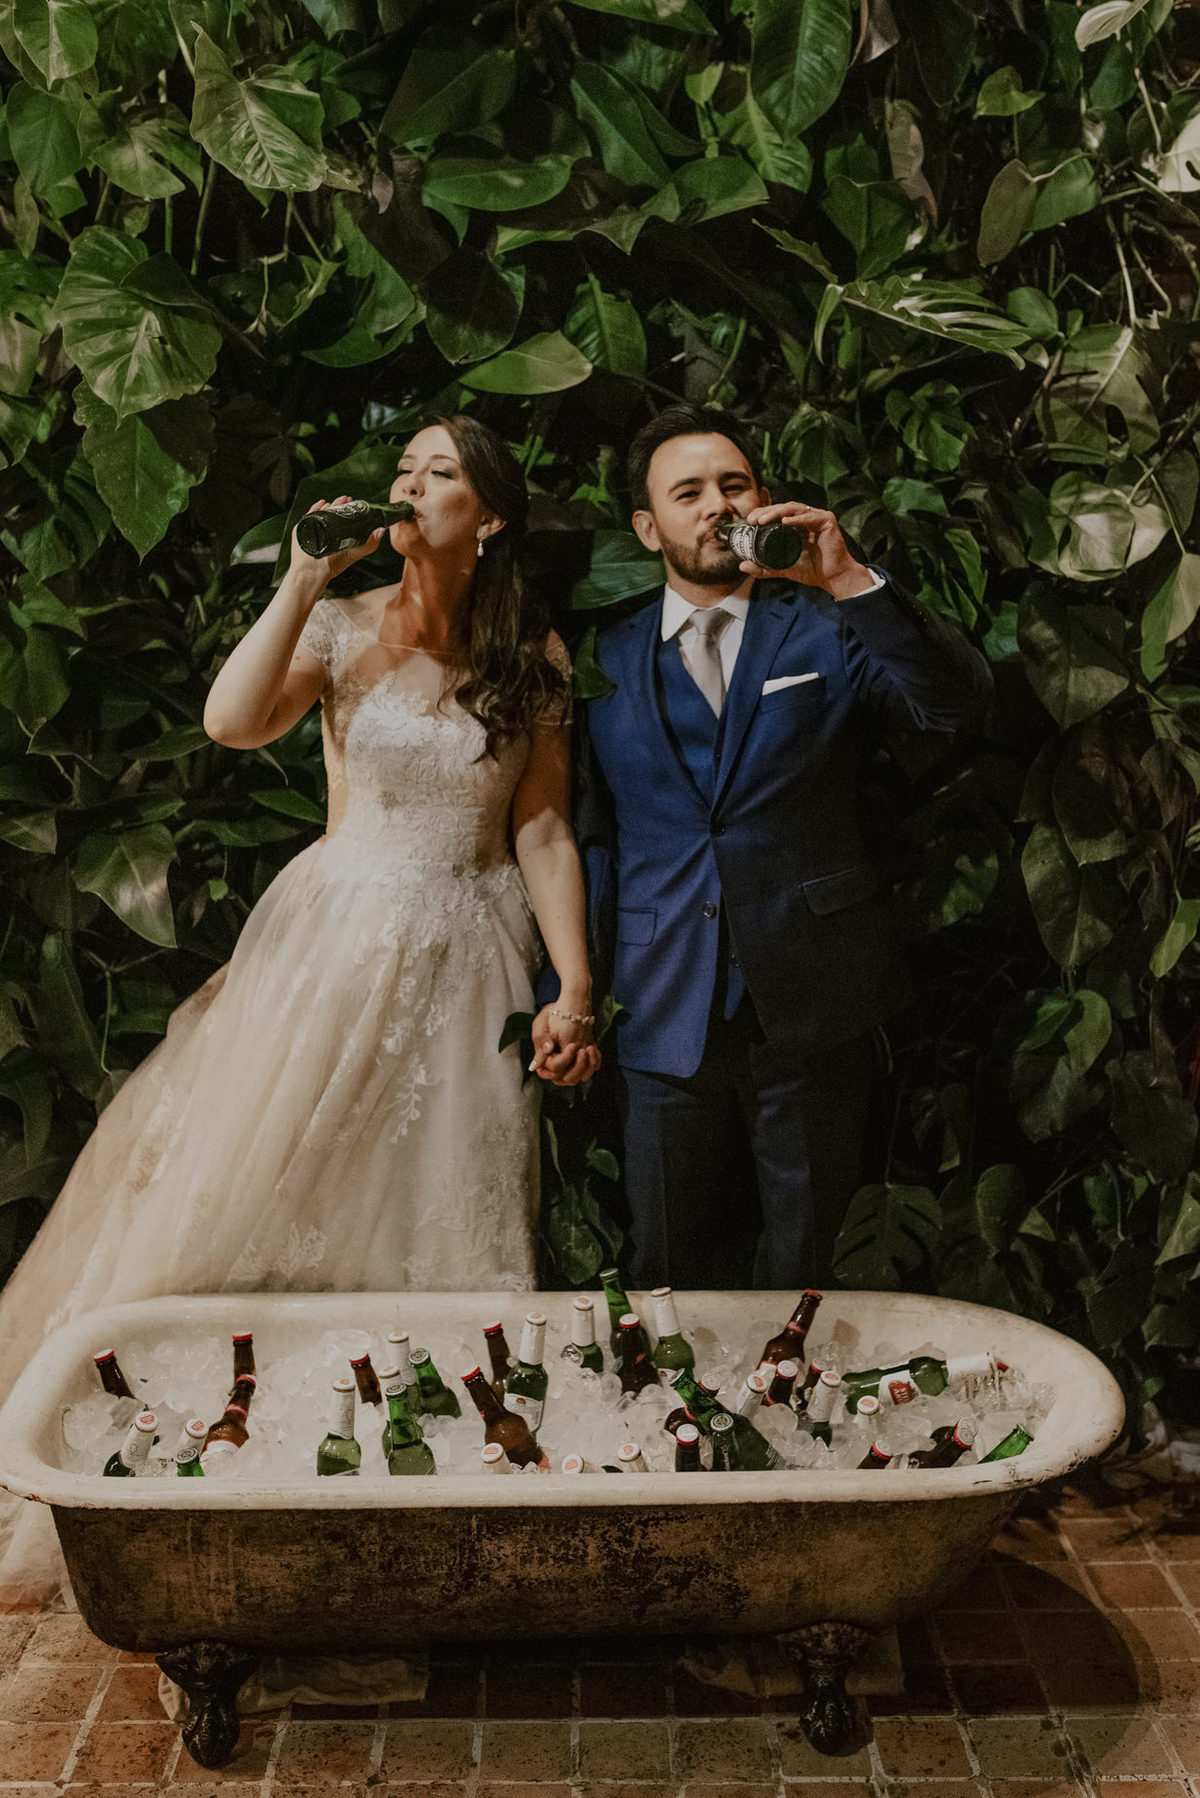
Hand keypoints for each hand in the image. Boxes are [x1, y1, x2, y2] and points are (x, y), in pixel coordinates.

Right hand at [289, 494, 387, 586]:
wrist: (316, 569)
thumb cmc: (336, 562)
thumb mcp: (360, 549)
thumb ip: (372, 541)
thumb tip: (383, 528)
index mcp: (337, 536)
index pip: (342, 518)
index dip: (347, 508)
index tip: (352, 500)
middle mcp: (326, 533)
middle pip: (332, 513)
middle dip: (340, 504)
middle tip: (347, 498)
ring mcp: (314, 530)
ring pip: (322, 512)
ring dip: (330, 505)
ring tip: (336, 500)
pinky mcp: (303, 529)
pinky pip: (309, 515)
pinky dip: (315, 507)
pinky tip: (323, 503)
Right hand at [528, 1004, 600, 1087]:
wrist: (567, 1006)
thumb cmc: (551, 1014)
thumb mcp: (541, 1026)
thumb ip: (540, 1044)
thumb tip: (534, 1066)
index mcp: (545, 1059)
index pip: (554, 1071)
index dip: (563, 1062)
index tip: (572, 1046)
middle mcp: (559, 1064)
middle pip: (568, 1079)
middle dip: (578, 1067)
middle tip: (582, 1050)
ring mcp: (572, 1063)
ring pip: (582, 1077)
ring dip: (589, 1065)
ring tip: (590, 1048)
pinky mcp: (583, 1059)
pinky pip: (592, 1068)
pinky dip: (595, 1061)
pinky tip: (593, 1047)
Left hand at [738, 501, 873, 600]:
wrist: (833, 578)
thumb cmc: (812, 571)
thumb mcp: (783, 569)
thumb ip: (764, 568)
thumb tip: (742, 566)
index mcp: (796, 526)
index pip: (777, 513)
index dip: (762, 513)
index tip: (749, 521)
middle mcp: (806, 518)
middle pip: (783, 508)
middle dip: (766, 511)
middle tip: (753, 520)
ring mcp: (817, 518)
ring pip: (794, 508)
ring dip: (777, 512)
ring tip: (763, 520)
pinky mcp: (827, 521)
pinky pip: (810, 517)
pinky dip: (797, 518)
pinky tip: (785, 521)